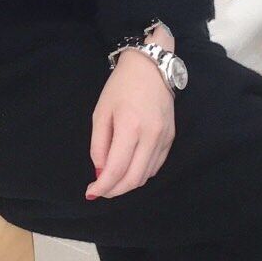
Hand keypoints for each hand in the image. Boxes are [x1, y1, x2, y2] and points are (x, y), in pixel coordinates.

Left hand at [86, 35, 175, 200]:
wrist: (151, 67)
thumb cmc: (121, 87)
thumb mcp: (101, 113)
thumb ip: (99, 145)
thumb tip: (100, 172)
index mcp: (130, 127)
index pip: (116, 169)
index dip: (102, 186)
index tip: (90, 193)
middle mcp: (151, 136)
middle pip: (134, 179)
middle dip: (115, 190)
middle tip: (100, 190)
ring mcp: (164, 138)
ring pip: (146, 176)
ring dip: (127, 184)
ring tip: (112, 180)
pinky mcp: (171, 138)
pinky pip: (155, 166)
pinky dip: (140, 174)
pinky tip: (128, 169)